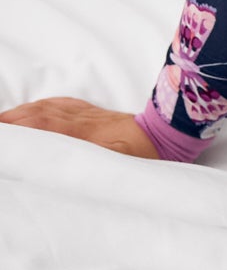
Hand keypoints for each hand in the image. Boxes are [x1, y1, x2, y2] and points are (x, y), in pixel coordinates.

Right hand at [0, 97, 159, 158]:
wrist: (166, 135)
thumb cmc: (142, 155)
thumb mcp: (115, 164)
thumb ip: (88, 163)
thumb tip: (62, 164)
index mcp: (81, 133)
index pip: (39, 127)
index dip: (17, 130)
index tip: (4, 140)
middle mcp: (78, 120)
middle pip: (34, 116)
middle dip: (10, 123)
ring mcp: (84, 114)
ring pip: (43, 109)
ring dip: (19, 115)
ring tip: (2, 124)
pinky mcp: (90, 112)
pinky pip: (59, 105)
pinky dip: (39, 107)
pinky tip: (30, 111)